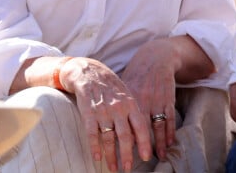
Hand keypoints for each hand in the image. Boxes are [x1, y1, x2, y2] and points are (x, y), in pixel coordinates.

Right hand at [60, 57, 150, 171]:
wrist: (90, 72)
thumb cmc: (111, 86)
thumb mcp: (126, 95)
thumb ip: (132, 112)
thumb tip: (139, 134)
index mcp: (130, 103)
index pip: (140, 126)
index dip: (144, 142)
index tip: (146, 157)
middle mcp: (118, 108)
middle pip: (125, 136)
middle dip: (127, 155)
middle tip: (129, 169)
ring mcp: (103, 111)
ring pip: (108, 138)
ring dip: (111, 156)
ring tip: (113, 169)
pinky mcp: (88, 113)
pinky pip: (92, 133)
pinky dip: (94, 147)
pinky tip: (97, 158)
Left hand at [121, 39, 178, 160]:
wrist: (155, 58)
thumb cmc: (136, 75)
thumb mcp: (123, 88)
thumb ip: (116, 106)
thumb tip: (105, 125)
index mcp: (127, 100)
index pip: (122, 125)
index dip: (119, 144)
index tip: (117, 158)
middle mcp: (141, 101)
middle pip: (138, 130)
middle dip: (135, 150)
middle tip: (131, 166)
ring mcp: (156, 100)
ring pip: (157, 127)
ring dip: (157, 144)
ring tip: (157, 157)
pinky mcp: (168, 99)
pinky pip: (169, 118)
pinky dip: (170, 132)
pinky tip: (169, 142)